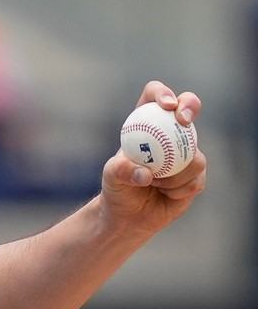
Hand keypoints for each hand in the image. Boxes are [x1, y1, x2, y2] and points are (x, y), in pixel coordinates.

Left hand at [99, 80, 206, 237]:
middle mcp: (169, 132)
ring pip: (195, 154)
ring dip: (176, 173)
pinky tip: (166, 193)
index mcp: (145, 121)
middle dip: (190, 106)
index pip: (154, 96)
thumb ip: (122, 170)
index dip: (163, 94)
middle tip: (183, 121)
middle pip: (188, 105)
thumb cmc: (117, 188)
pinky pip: (197, 178)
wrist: (131, 213)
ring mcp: (186, 152)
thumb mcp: (112, 176)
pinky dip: (180, 188)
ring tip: (155, 183)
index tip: (166, 106)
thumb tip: (144, 172)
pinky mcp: (197, 174)